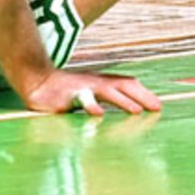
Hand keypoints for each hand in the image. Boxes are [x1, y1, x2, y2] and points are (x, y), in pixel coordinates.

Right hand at [22, 69, 160, 115]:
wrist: (36, 81)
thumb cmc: (64, 91)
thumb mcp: (88, 92)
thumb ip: (104, 99)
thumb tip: (127, 109)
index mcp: (100, 82)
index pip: (126, 83)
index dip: (143, 93)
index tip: (158, 105)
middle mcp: (94, 82)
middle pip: (122, 85)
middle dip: (141, 95)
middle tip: (156, 108)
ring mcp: (81, 88)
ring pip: (105, 91)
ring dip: (122, 100)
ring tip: (136, 111)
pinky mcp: (67, 97)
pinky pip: (80, 100)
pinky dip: (90, 106)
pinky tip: (98, 113)